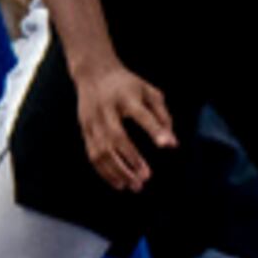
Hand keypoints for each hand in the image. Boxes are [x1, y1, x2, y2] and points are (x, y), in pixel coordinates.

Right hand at [74, 59, 174, 193]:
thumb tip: (173, 143)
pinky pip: (92, 153)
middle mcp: (106, 108)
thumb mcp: (148, 91)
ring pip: (101, 149)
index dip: (154, 129)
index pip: (140, 114)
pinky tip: (118, 183)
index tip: (166, 145)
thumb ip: (162, 115)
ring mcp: (92, 119)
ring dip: (117, 170)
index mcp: (125, 96)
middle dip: (131, 158)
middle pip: (116, 136)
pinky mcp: (84, 128)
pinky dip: (104, 171)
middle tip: (146, 177)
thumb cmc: (127, 84)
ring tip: (134, 185)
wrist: (92, 71)